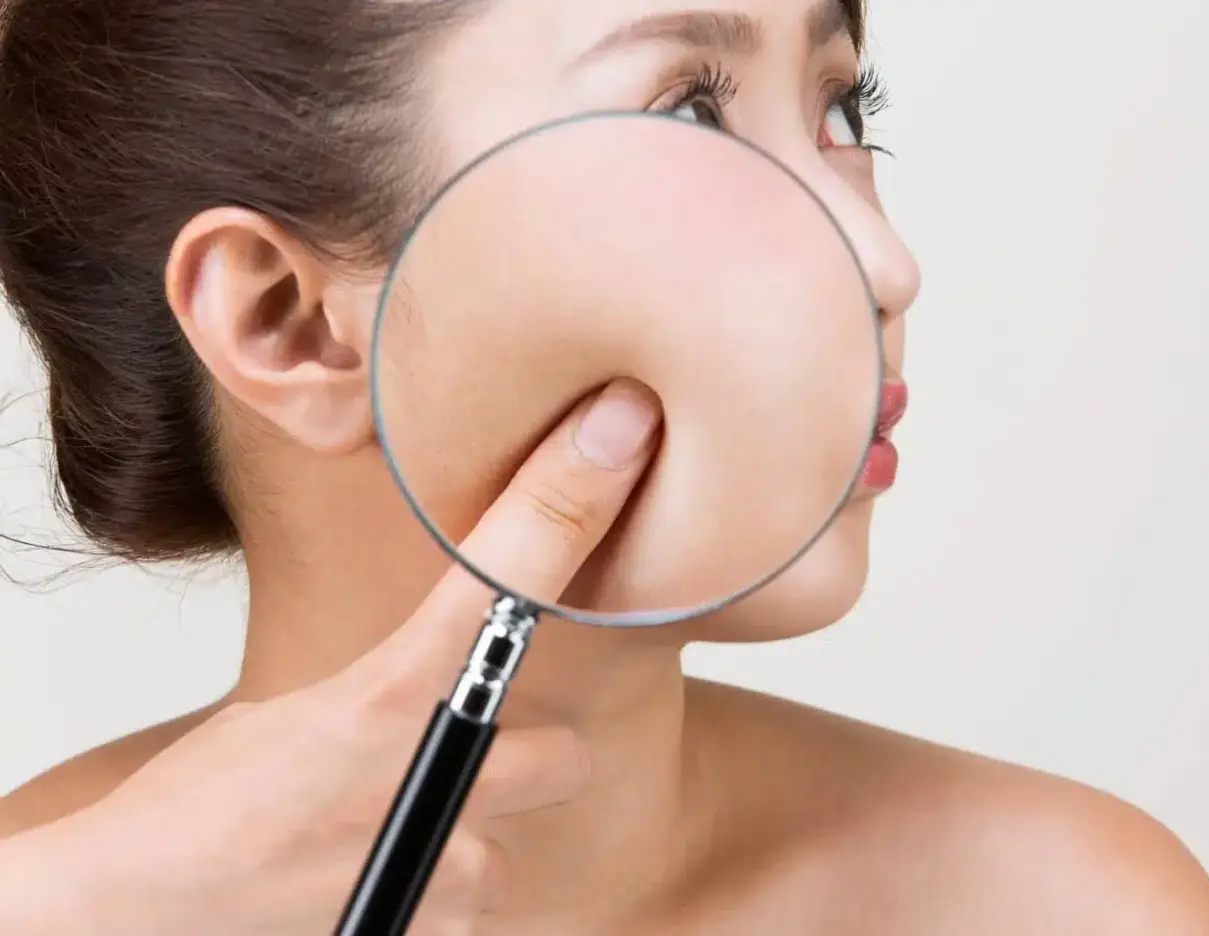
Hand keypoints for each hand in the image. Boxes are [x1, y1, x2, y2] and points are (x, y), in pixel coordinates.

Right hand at [61, 378, 660, 935]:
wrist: (133, 914)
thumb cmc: (203, 806)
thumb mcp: (303, 712)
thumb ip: (395, 686)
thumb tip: (457, 666)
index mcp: (388, 696)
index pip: (502, 581)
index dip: (564, 504)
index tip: (618, 431)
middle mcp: (434, 775)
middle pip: (564, 755)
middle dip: (525, 764)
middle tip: (460, 768)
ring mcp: (445, 867)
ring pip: (511, 842)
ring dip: (468, 842)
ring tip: (377, 842)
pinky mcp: (437, 933)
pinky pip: (474, 906)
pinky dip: (434, 901)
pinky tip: (363, 888)